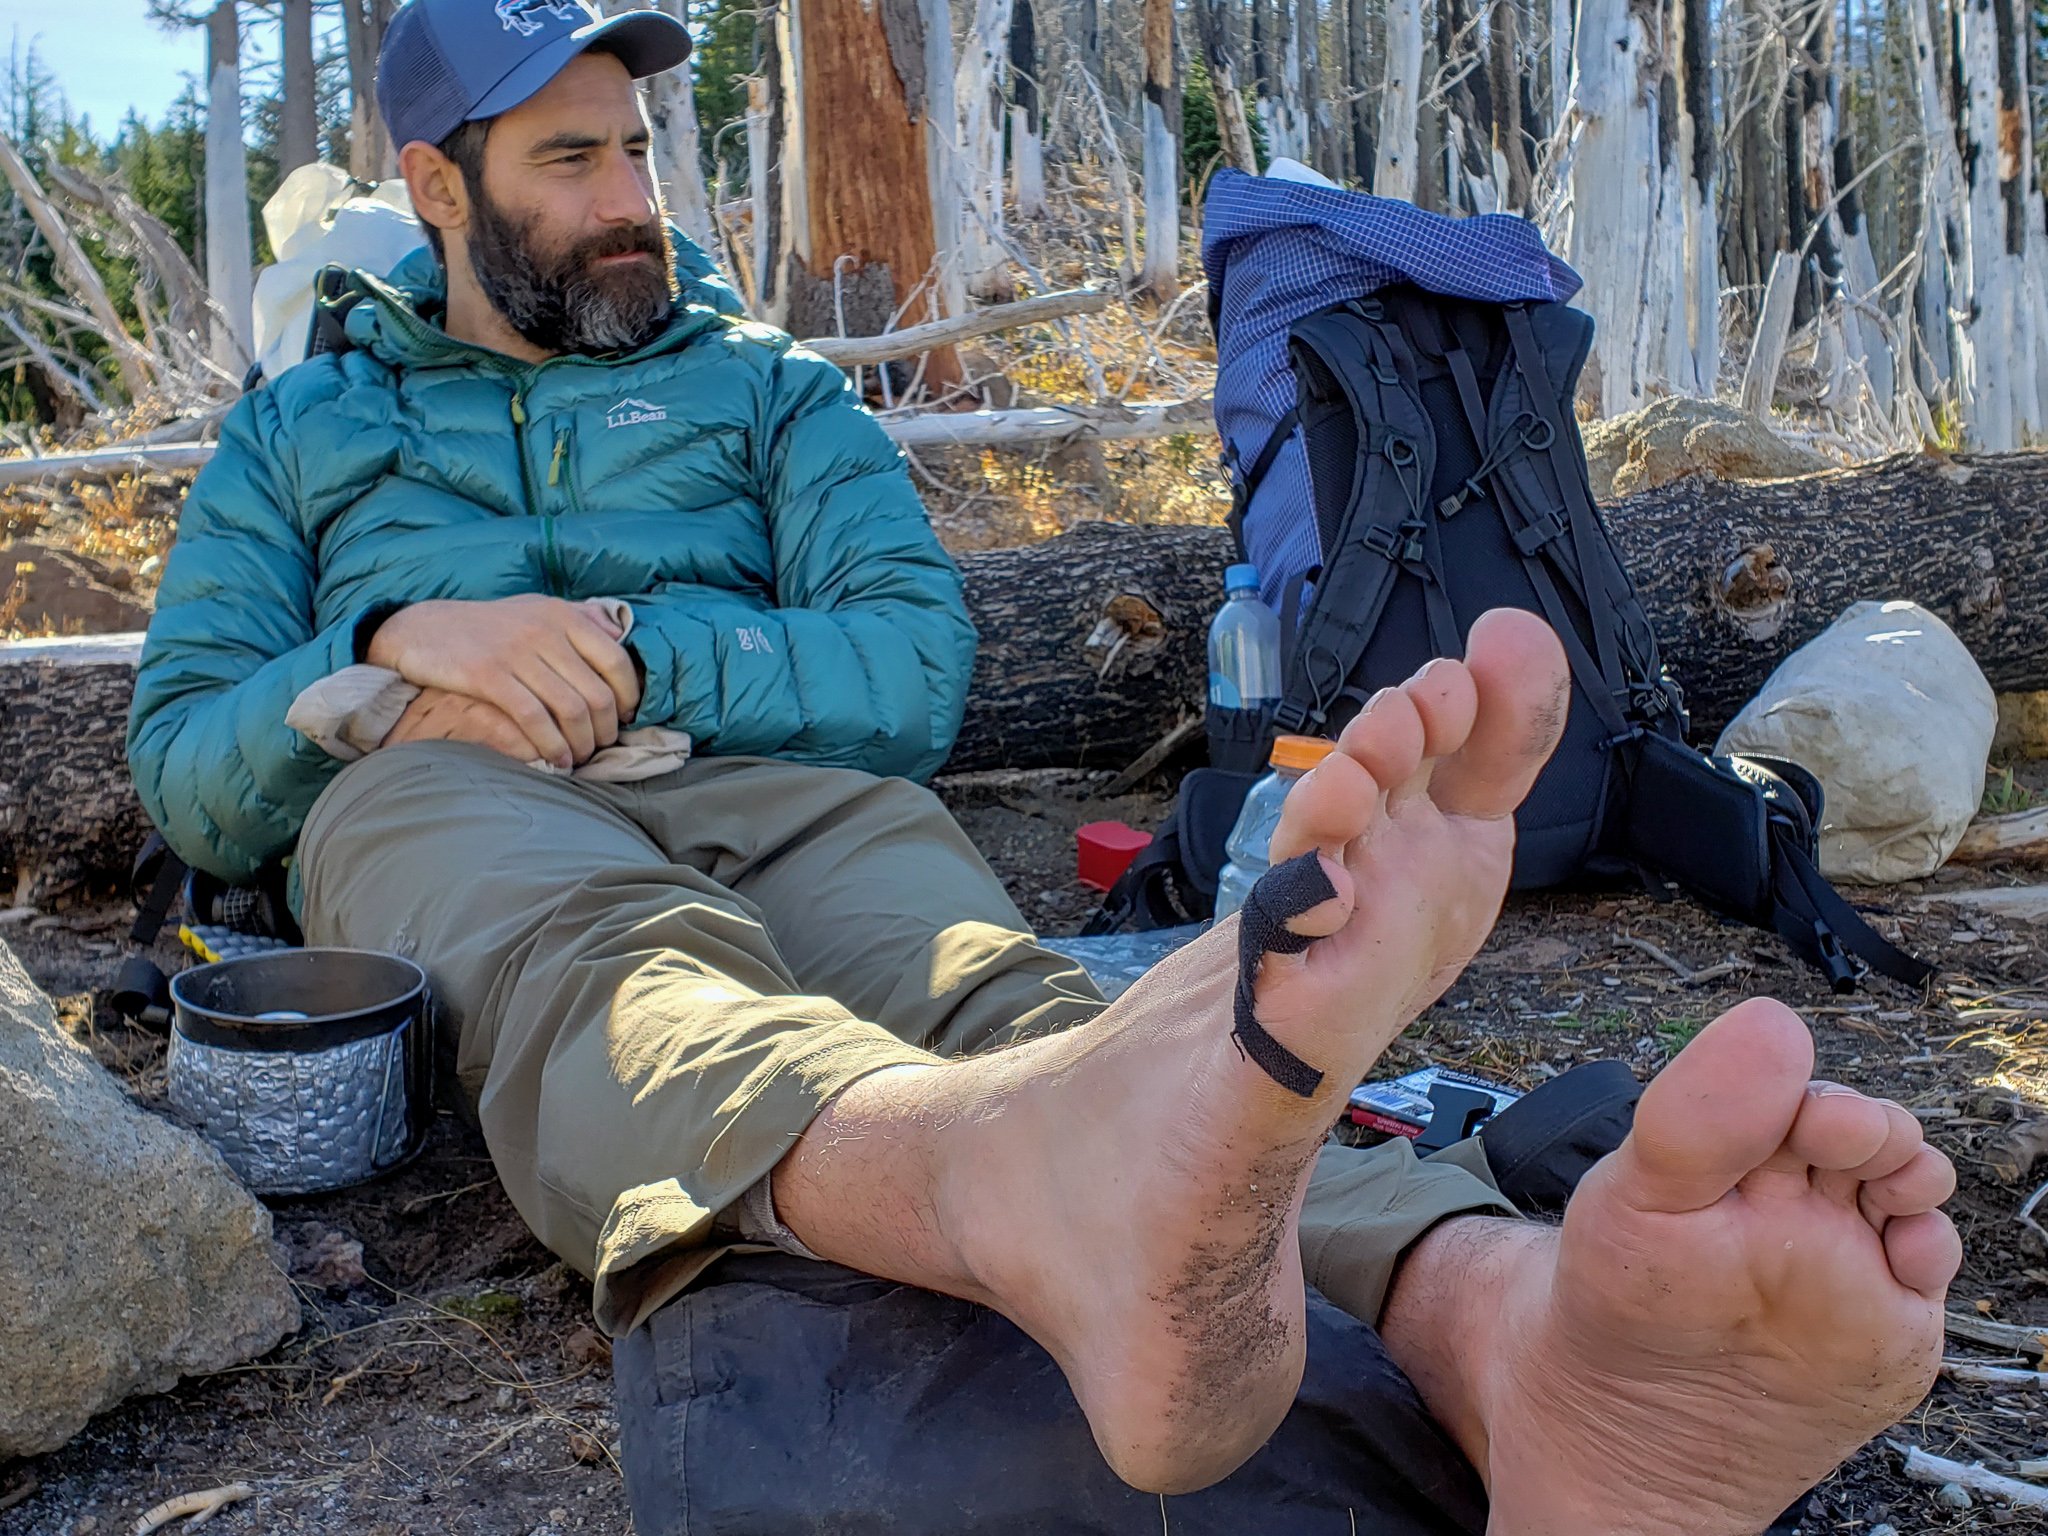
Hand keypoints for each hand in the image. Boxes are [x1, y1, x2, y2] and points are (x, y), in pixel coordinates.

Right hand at [367, 596, 640, 769]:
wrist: (422, 628)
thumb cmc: (487, 626)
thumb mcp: (535, 610)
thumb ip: (579, 618)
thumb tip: (619, 631)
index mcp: (562, 615)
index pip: (616, 661)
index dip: (629, 697)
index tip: (626, 718)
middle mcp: (544, 631)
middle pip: (597, 693)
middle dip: (606, 729)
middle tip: (601, 746)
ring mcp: (516, 652)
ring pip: (571, 710)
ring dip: (582, 743)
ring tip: (579, 758)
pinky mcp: (488, 675)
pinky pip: (534, 718)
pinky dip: (551, 744)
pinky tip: (555, 759)